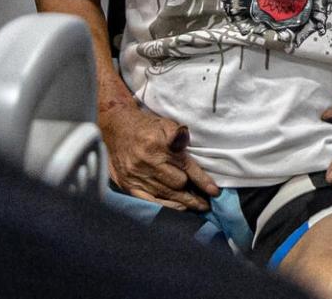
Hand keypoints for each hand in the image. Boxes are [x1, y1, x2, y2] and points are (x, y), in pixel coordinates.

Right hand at [99, 102, 218, 210]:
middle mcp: (146, 162)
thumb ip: (179, 133)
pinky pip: (151, 201)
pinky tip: (179, 208)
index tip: (214, 192)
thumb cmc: (146, 126)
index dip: (202, 180)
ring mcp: (136, 175)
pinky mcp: (128, 185)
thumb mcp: (165, 123)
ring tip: (198, 206)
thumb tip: (186, 141)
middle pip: (178, 183)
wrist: (117, 127)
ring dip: (184, 201)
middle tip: (206, 199)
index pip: (186, 166)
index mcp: (157, 145)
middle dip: (192, 191)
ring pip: (166, 194)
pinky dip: (167, 206)